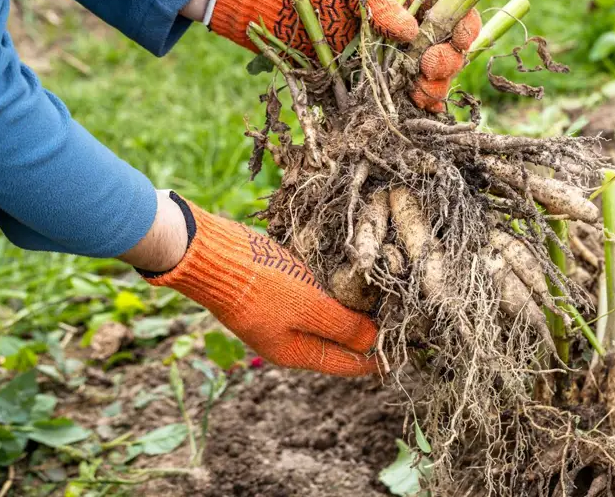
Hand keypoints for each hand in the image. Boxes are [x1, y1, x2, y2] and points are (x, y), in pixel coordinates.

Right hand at [139, 193, 377, 375]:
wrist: (208, 252)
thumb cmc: (260, 283)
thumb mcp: (308, 307)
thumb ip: (342, 326)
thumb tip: (373, 343)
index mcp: (294, 353)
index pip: (347, 363)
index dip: (377, 358)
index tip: (405, 349)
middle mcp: (286, 338)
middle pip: (337, 341)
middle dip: (367, 332)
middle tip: (400, 317)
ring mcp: (279, 313)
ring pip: (326, 317)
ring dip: (351, 310)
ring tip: (382, 297)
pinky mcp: (275, 288)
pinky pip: (312, 296)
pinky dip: (333, 291)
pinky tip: (351, 277)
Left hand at [208, 0, 480, 112]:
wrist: (274, 12)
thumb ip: (381, 0)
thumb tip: (411, 31)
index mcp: (411, 1)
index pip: (452, 14)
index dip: (464, 26)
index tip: (458, 38)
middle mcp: (409, 36)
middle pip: (450, 52)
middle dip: (448, 62)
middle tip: (428, 66)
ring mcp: (394, 65)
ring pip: (434, 82)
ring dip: (435, 89)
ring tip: (420, 91)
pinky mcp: (376, 90)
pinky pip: (408, 104)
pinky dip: (419, 110)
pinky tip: (416, 109)